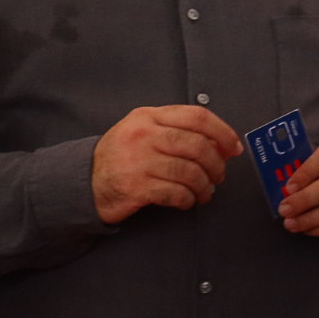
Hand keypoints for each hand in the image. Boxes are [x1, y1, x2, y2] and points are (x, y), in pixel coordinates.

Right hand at [92, 106, 242, 223]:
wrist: (84, 181)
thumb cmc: (123, 156)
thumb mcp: (145, 132)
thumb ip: (179, 131)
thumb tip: (223, 144)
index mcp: (148, 116)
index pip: (197, 116)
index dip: (223, 132)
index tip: (234, 147)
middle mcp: (143, 135)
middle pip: (199, 146)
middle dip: (217, 164)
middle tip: (218, 175)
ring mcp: (137, 160)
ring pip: (190, 172)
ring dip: (205, 186)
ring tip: (204, 192)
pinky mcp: (134, 186)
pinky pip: (176, 193)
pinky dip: (188, 199)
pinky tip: (186, 201)